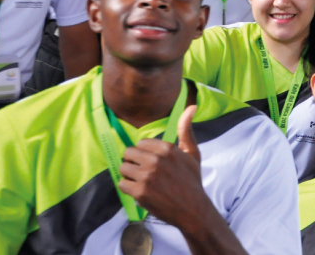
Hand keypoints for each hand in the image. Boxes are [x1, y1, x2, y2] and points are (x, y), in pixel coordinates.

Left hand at [118, 105, 206, 230]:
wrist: (193, 209)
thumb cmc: (192, 180)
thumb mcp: (192, 153)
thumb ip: (186, 130)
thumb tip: (191, 107)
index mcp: (167, 149)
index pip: (141, 143)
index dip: (144, 154)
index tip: (152, 163)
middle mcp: (155, 160)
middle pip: (129, 153)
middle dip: (134, 163)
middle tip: (145, 173)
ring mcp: (146, 177)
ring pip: (123, 168)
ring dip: (129, 175)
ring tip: (141, 182)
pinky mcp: (140, 192)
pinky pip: (121, 184)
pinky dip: (128, 188)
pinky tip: (140, 191)